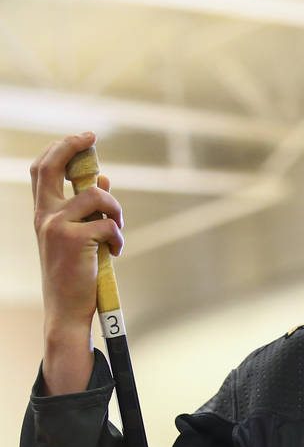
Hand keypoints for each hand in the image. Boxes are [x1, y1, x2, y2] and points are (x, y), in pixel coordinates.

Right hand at [31, 132, 123, 392]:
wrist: (67, 309)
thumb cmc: (75, 274)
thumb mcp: (79, 237)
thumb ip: (87, 210)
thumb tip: (104, 179)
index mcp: (42, 213)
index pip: (42, 170)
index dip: (60, 148)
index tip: (83, 137)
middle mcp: (43, 215)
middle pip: (52, 167)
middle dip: (73, 147)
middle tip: (91, 138)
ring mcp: (55, 225)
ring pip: (97, 196)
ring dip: (116, 211)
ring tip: (117, 231)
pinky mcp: (72, 239)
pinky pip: (109, 224)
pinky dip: (119, 237)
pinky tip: (115, 252)